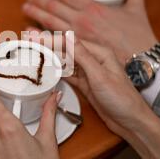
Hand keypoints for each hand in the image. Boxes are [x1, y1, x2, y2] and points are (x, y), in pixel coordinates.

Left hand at [22, 0, 157, 63]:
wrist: (144, 61)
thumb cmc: (140, 37)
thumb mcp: (137, 10)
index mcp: (94, 8)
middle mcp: (82, 21)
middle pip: (54, 8)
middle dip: (39, 2)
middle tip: (29, 0)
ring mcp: (77, 37)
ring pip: (50, 24)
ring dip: (36, 16)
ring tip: (26, 11)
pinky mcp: (76, 53)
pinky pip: (54, 44)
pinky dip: (42, 38)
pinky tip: (32, 36)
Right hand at [23, 34, 159, 158]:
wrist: (131, 121)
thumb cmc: (123, 99)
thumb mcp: (100, 76)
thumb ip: (83, 56)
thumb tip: (68, 37)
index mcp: (100, 52)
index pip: (70, 42)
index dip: (51, 39)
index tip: (34, 37)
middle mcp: (94, 59)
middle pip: (66, 49)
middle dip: (47, 44)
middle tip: (28, 39)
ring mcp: (89, 72)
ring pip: (65, 61)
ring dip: (49, 57)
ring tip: (32, 51)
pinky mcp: (86, 84)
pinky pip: (68, 74)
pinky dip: (56, 72)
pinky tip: (45, 69)